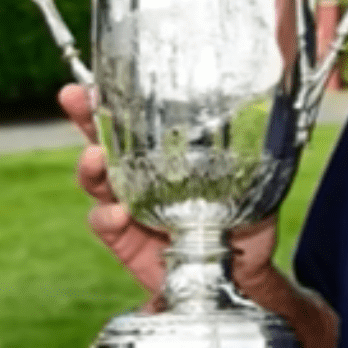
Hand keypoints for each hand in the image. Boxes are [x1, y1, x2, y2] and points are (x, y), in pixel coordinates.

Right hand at [59, 84, 278, 309]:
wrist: (240, 270)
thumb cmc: (245, 217)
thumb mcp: (255, 179)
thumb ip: (254, 153)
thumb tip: (272, 112)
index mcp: (168, 154)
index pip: (137, 119)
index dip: (115, 96)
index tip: (97, 77)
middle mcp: (141, 174)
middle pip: (104, 139)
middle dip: (85, 117)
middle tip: (75, 99)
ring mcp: (129, 205)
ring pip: (96, 180)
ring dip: (90, 166)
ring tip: (94, 157)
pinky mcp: (123, 238)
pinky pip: (104, 223)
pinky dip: (107, 216)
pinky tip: (119, 213)